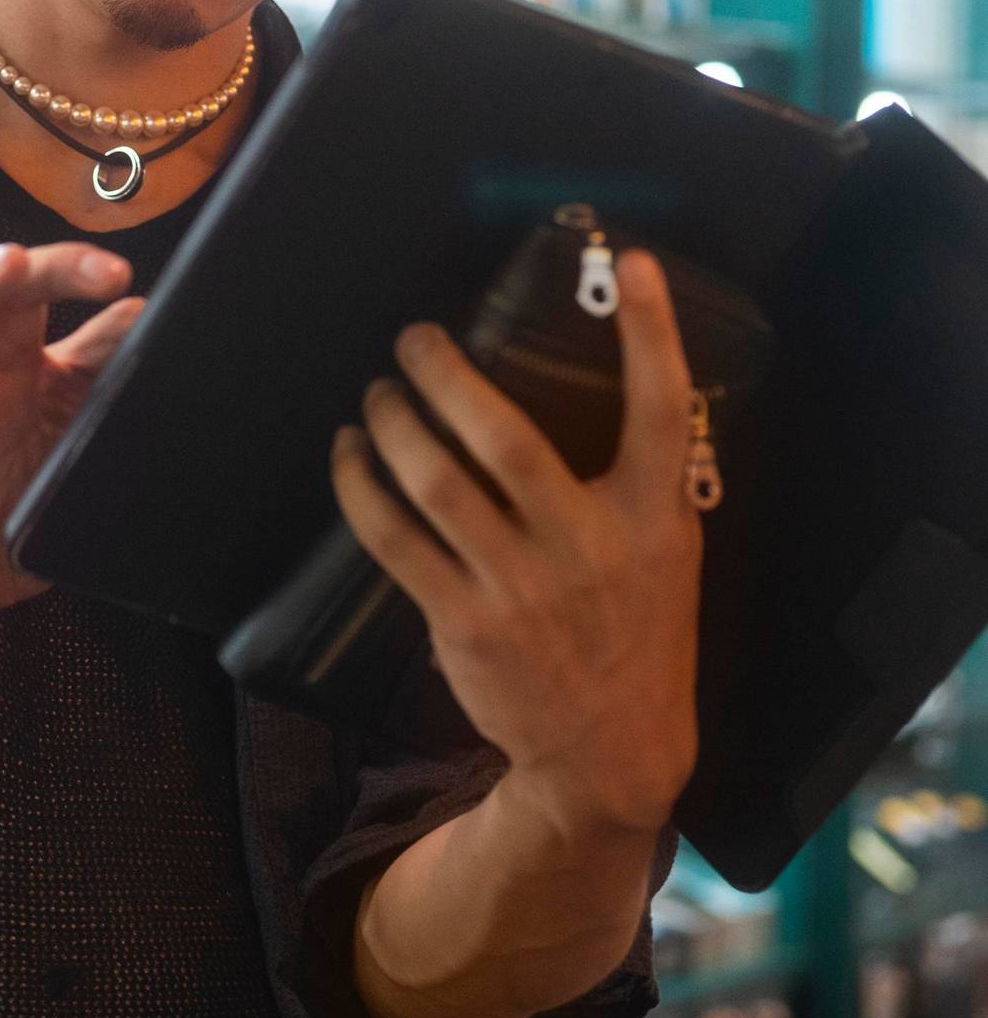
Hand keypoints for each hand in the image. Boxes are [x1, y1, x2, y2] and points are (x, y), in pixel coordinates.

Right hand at [0, 241, 142, 651]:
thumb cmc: (2, 515)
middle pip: (1, 296)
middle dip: (49, 268)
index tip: (138, 292)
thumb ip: (100, 396)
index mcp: (25, 375)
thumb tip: (146, 332)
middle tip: (104, 268)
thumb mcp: (70, 451)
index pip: (55, 310)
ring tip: (8, 262)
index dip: (93, 291)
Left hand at [329, 249, 701, 834]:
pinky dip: (360, 487)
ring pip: (435, 482)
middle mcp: (589, 547)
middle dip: (446, 374)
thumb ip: (642, 480)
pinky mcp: (464, 622)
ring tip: (376, 394)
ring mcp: (522, 588)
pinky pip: (392, 538)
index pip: (659, 413)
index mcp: (652, 520)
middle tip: (413, 337)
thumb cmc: (635, 634)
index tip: (636, 264)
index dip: (651, 336)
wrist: (608, 752)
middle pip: (505, 437)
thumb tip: (609, 382)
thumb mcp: (667, 556)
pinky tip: (349, 456)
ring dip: (391, 424)